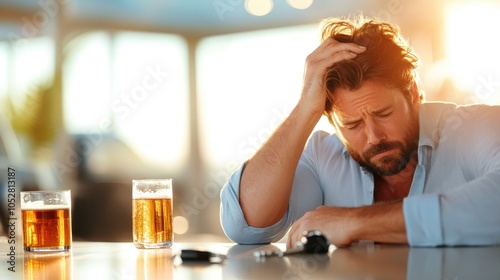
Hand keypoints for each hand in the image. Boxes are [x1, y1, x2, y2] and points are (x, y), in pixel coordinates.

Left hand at [286, 203, 406, 247]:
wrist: (355, 221)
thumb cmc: (350, 222)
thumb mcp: (335, 221)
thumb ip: (326, 226)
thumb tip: (325, 235)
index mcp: (316, 213)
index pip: (300, 224)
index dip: (296, 234)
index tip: (295, 241)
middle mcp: (310, 215)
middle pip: (294, 229)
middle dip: (292, 240)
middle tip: (291, 248)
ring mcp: (309, 221)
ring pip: (295, 234)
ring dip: (294, 244)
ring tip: (295, 252)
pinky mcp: (309, 228)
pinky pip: (298, 239)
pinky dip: (298, 246)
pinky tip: (300, 251)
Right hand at [299, 38, 365, 114]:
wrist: (308, 108)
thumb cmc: (318, 98)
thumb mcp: (325, 79)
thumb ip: (330, 70)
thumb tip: (345, 66)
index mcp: (312, 59)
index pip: (328, 43)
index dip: (343, 42)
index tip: (356, 48)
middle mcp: (311, 58)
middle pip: (331, 41)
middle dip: (348, 42)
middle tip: (362, 48)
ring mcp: (313, 63)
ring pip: (333, 47)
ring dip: (350, 47)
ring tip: (362, 50)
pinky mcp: (317, 69)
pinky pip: (333, 57)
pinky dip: (345, 55)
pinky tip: (354, 57)